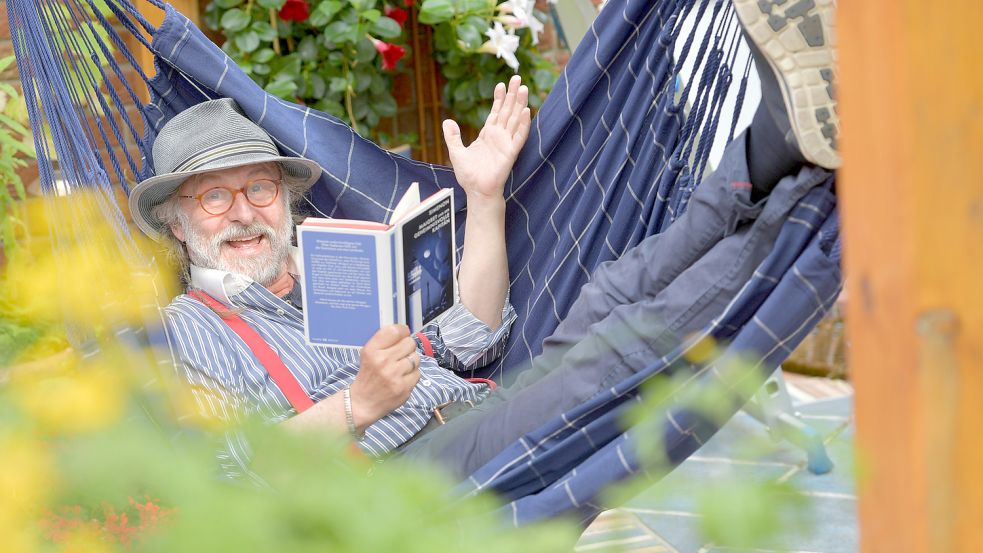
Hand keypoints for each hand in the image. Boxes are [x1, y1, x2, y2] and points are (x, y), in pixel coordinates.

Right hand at [349, 325, 419, 429]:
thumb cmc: (368, 376)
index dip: (402, 331)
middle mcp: (383, 361)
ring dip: (411, 362)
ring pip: (416, 358)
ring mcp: (394, 375)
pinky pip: (418, 373)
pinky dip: (412, 375)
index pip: (395, 330)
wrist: (363, 403)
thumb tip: (405, 331)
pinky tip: (402, 379)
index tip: (402, 335)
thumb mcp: (368, 354)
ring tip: (400, 368)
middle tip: (400, 355)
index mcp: (372, 350)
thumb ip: (385, 342)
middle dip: (407, 348)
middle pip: (409, 343)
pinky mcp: (404, 387)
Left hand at [442, 75, 531, 201]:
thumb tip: (447, 121)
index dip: (499, 98)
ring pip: (515, 119)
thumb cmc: (468, 175)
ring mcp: (506, 143)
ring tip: (523, 88)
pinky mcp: (510, 153)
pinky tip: (526, 111)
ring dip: (519, 104)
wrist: (476, 191)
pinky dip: (523, 124)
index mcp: (487, 135)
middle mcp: (499, 136)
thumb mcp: (456, 152)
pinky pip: (519, 136)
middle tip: (517, 78)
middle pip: (507, 111)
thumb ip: (452, 136)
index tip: (501, 84)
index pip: (495, 112)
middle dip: (512, 95)